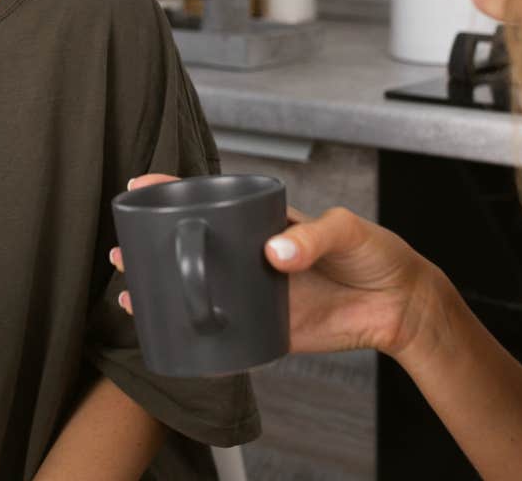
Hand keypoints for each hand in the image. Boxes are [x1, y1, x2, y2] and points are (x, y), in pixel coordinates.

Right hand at [111, 173, 442, 358]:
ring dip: (163, 290)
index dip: (175, 191)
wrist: (400, 305)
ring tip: (129, 291)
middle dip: (153, 243)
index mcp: (265, 220)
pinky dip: (194, 335)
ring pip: (200, 289)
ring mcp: (255, 292)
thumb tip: (276, 253)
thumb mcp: (347, 230)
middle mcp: (252, 254)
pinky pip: (222, 333)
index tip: (142, 185)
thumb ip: (314, 236)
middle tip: (121, 248)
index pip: (213, 200)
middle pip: (194, 245)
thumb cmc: (376, 254)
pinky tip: (167, 336)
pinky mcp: (266, 329)